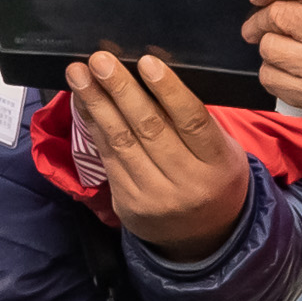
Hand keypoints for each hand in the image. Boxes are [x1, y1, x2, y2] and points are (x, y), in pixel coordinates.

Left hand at [66, 52, 248, 261]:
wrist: (203, 240)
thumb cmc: (213, 178)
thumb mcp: (222, 152)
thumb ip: (195, 122)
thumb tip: (151, 74)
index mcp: (219, 164)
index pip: (192, 120)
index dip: (168, 90)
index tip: (146, 61)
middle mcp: (187, 183)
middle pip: (150, 129)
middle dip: (121, 90)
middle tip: (101, 60)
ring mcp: (155, 197)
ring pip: (122, 142)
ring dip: (96, 104)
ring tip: (79, 74)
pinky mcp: (128, 204)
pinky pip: (108, 157)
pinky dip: (93, 126)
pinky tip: (83, 103)